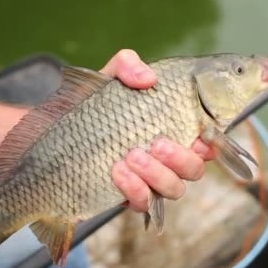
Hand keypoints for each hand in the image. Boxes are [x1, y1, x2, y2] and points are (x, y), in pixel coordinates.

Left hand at [101, 49, 214, 211]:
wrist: (56, 133)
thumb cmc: (93, 104)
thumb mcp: (109, 77)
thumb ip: (128, 65)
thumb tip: (148, 79)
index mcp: (174, 129)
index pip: (207, 142)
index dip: (211, 143)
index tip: (199, 137)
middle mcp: (168, 158)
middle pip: (195, 169)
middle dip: (182, 159)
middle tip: (157, 144)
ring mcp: (151, 180)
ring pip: (175, 189)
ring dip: (158, 175)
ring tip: (131, 156)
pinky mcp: (130, 197)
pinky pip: (145, 203)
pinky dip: (135, 189)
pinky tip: (117, 171)